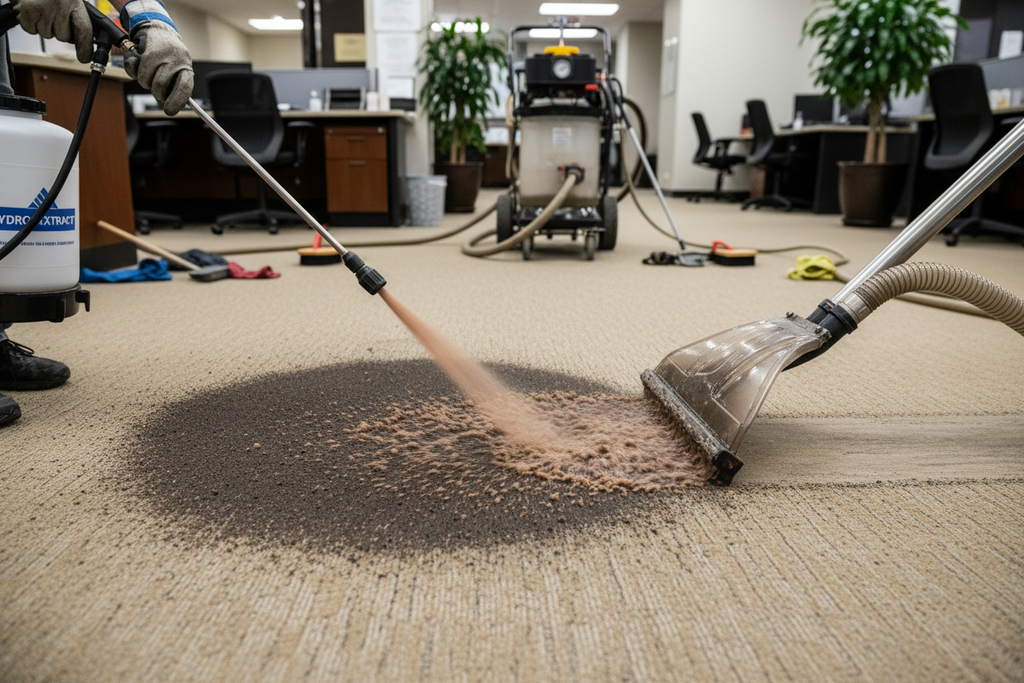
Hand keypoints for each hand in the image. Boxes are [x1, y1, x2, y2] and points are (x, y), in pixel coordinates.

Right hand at [11, 0, 92, 62]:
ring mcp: (43, 8)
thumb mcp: (69, 2)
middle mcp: (60, 5)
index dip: (85, 48)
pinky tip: (32, 12)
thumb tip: (85, 47)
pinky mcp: (27, 10)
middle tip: (54, 17)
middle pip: (63, 36)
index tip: (84, 58)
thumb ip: (78, 19)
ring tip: (42, 11)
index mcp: (75, 2)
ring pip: (47, 35)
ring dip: (44, 27)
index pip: (84, 30)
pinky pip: (31, 30)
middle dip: (59, 32)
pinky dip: (31, 25)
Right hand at [119, 0, 192, 115]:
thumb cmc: (167, 54)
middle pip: (160, 87)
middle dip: (155, 92)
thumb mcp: (176, 68)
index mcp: (186, 68)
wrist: (157, 28)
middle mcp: (175, 60)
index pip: (185, 88)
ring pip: (144, 79)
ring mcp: (160, 55)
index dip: (177, 101)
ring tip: (148, 70)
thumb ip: (173, 86)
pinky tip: (138, 62)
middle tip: (155, 89)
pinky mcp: (144, 49)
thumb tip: (167, 106)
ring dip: (143, 80)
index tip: (170, 111)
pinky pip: (133, 69)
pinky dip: (132, 70)